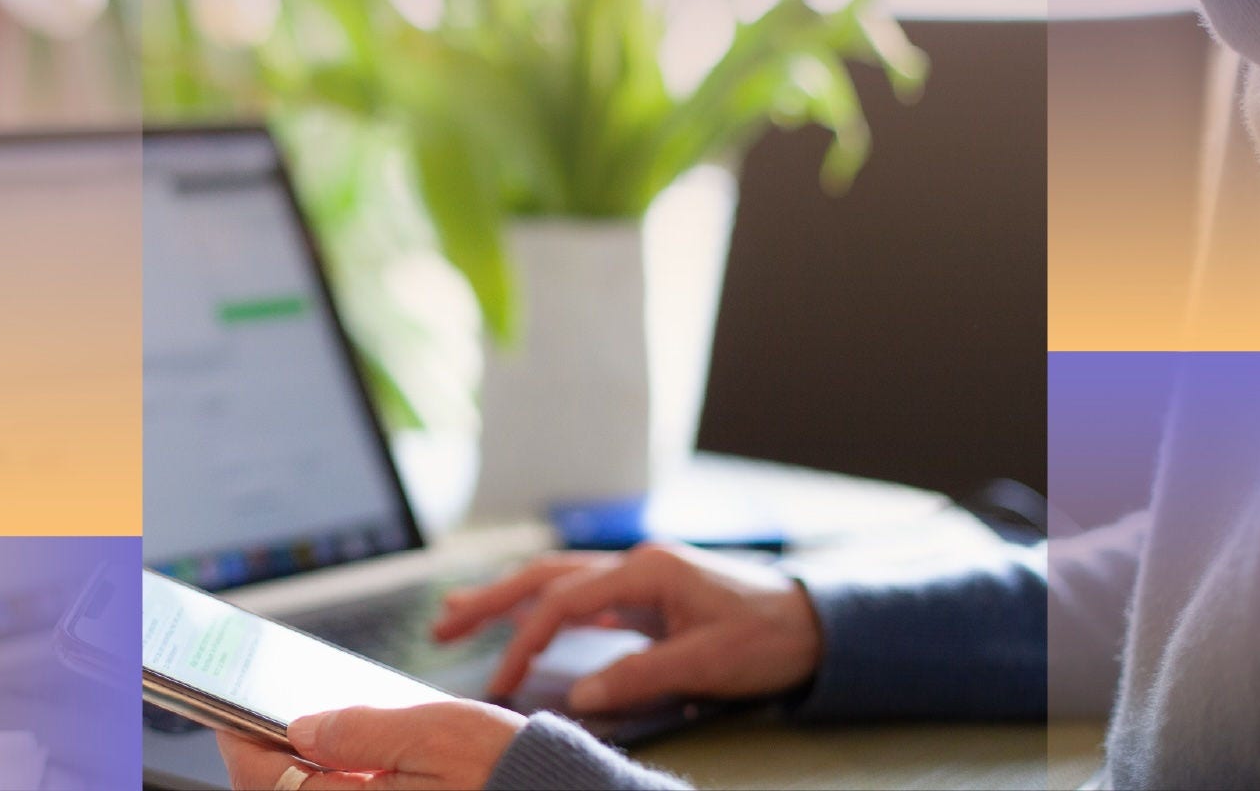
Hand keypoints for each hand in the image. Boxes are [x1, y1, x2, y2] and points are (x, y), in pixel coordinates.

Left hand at [215, 701, 524, 790]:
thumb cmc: (507, 772)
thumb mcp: (432, 733)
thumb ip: (360, 731)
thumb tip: (302, 727)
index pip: (268, 782)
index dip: (240, 744)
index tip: (226, 712)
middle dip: (269, 757)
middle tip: (260, 716)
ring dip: (303, 769)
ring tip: (302, 728)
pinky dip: (339, 780)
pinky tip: (348, 752)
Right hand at [433, 543, 821, 712]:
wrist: (817, 623)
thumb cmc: (769, 637)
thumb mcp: (707, 661)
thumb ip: (639, 675)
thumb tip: (577, 695)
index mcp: (646, 570)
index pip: (563, 602)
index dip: (524, 642)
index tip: (499, 682)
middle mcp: (635, 565)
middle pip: (545, 577)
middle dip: (490, 600)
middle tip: (442, 625)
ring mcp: (639, 577)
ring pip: (558, 583)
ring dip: (509, 600)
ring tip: (460, 616)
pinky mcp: (647, 596)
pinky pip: (582, 599)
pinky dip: (544, 611)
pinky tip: (525, 627)